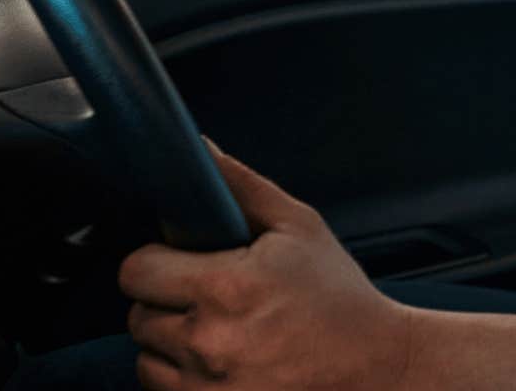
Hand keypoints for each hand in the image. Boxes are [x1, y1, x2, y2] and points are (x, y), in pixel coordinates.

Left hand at [116, 138, 423, 389]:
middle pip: (137, 316)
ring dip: (171, 346)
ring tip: (219, 333)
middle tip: (209, 298)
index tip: (180, 262)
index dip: (156, 261)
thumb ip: (240, 187)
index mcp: (226, 287)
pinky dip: (185, 380)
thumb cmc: (340, 299)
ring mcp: (206, 388)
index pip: (136, 270)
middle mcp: (208, 343)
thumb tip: (197, 149)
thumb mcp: (300, 228)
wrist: (379, 371)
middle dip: (165, 302)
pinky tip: (223, 364)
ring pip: (146, 359)